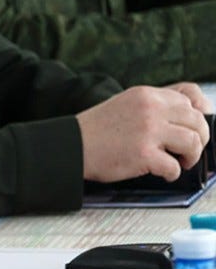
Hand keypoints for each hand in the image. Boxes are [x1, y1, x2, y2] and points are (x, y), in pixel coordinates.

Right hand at [77, 85, 210, 182]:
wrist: (71, 145)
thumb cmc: (96, 130)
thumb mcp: (125, 104)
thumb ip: (153, 106)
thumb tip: (187, 117)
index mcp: (146, 94)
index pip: (189, 99)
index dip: (195, 117)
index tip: (191, 130)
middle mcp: (150, 108)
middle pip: (197, 121)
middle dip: (199, 139)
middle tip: (187, 150)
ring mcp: (148, 130)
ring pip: (193, 142)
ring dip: (191, 156)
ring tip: (180, 162)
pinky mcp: (144, 154)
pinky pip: (175, 167)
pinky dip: (172, 174)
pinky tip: (161, 173)